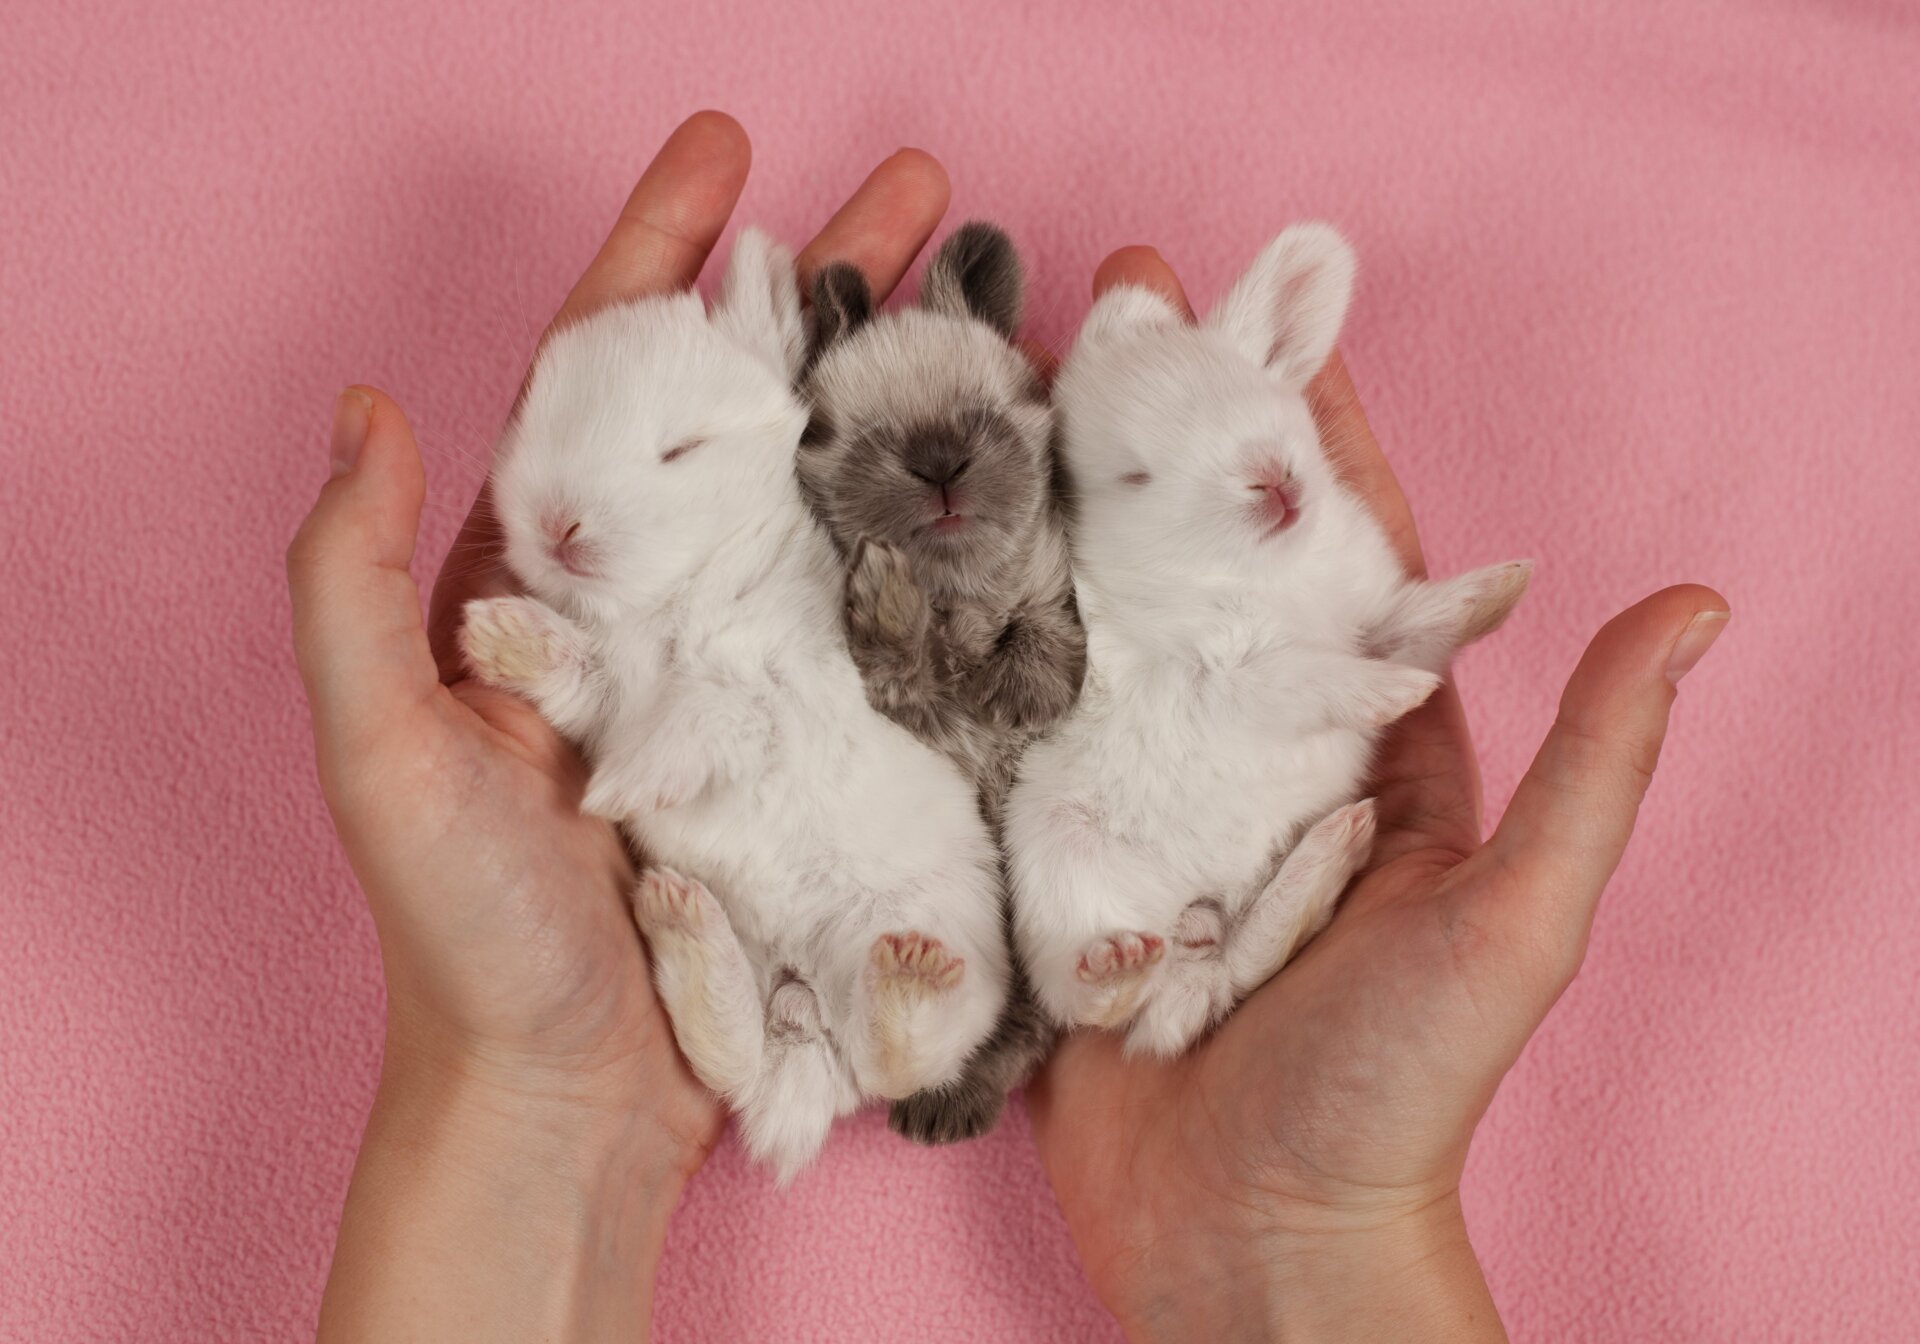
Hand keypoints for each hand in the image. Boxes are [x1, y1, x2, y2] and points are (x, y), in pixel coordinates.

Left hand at [287, 111, 954, 1340]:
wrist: (574, 1095)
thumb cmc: (466, 935)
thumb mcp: (382, 757)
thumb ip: (353, 587)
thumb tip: (361, 410)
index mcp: (549, 575)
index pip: (604, 377)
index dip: (658, 257)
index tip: (726, 152)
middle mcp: (661, 599)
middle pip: (748, 407)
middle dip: (824, 289)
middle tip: (919, 192)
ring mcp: (754, 665)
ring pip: (836, 492)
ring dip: (906, 390)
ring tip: (998, 304)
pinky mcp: (827, 738)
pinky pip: (894, 610)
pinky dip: (953, 534)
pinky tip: (1020, 479)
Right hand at [1027, 248, 1728, 1341]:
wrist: (1249, 1240)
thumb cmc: (1395, 1089)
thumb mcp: (1515, 918)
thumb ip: (1592, 763)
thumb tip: (1698, 604)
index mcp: (1369, 751)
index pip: (1340, 561)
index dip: (1307, 440)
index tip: (1263, 321)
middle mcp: (1254, 759)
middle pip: (1204, 571)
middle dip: (1160, 446)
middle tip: (1102, 316)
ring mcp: (1147, 802)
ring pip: (1100, 633)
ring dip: (1060, 521)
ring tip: (1004, 404)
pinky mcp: (1057, 860)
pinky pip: (1018, 738)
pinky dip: (981, 652)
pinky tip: (931, 562)